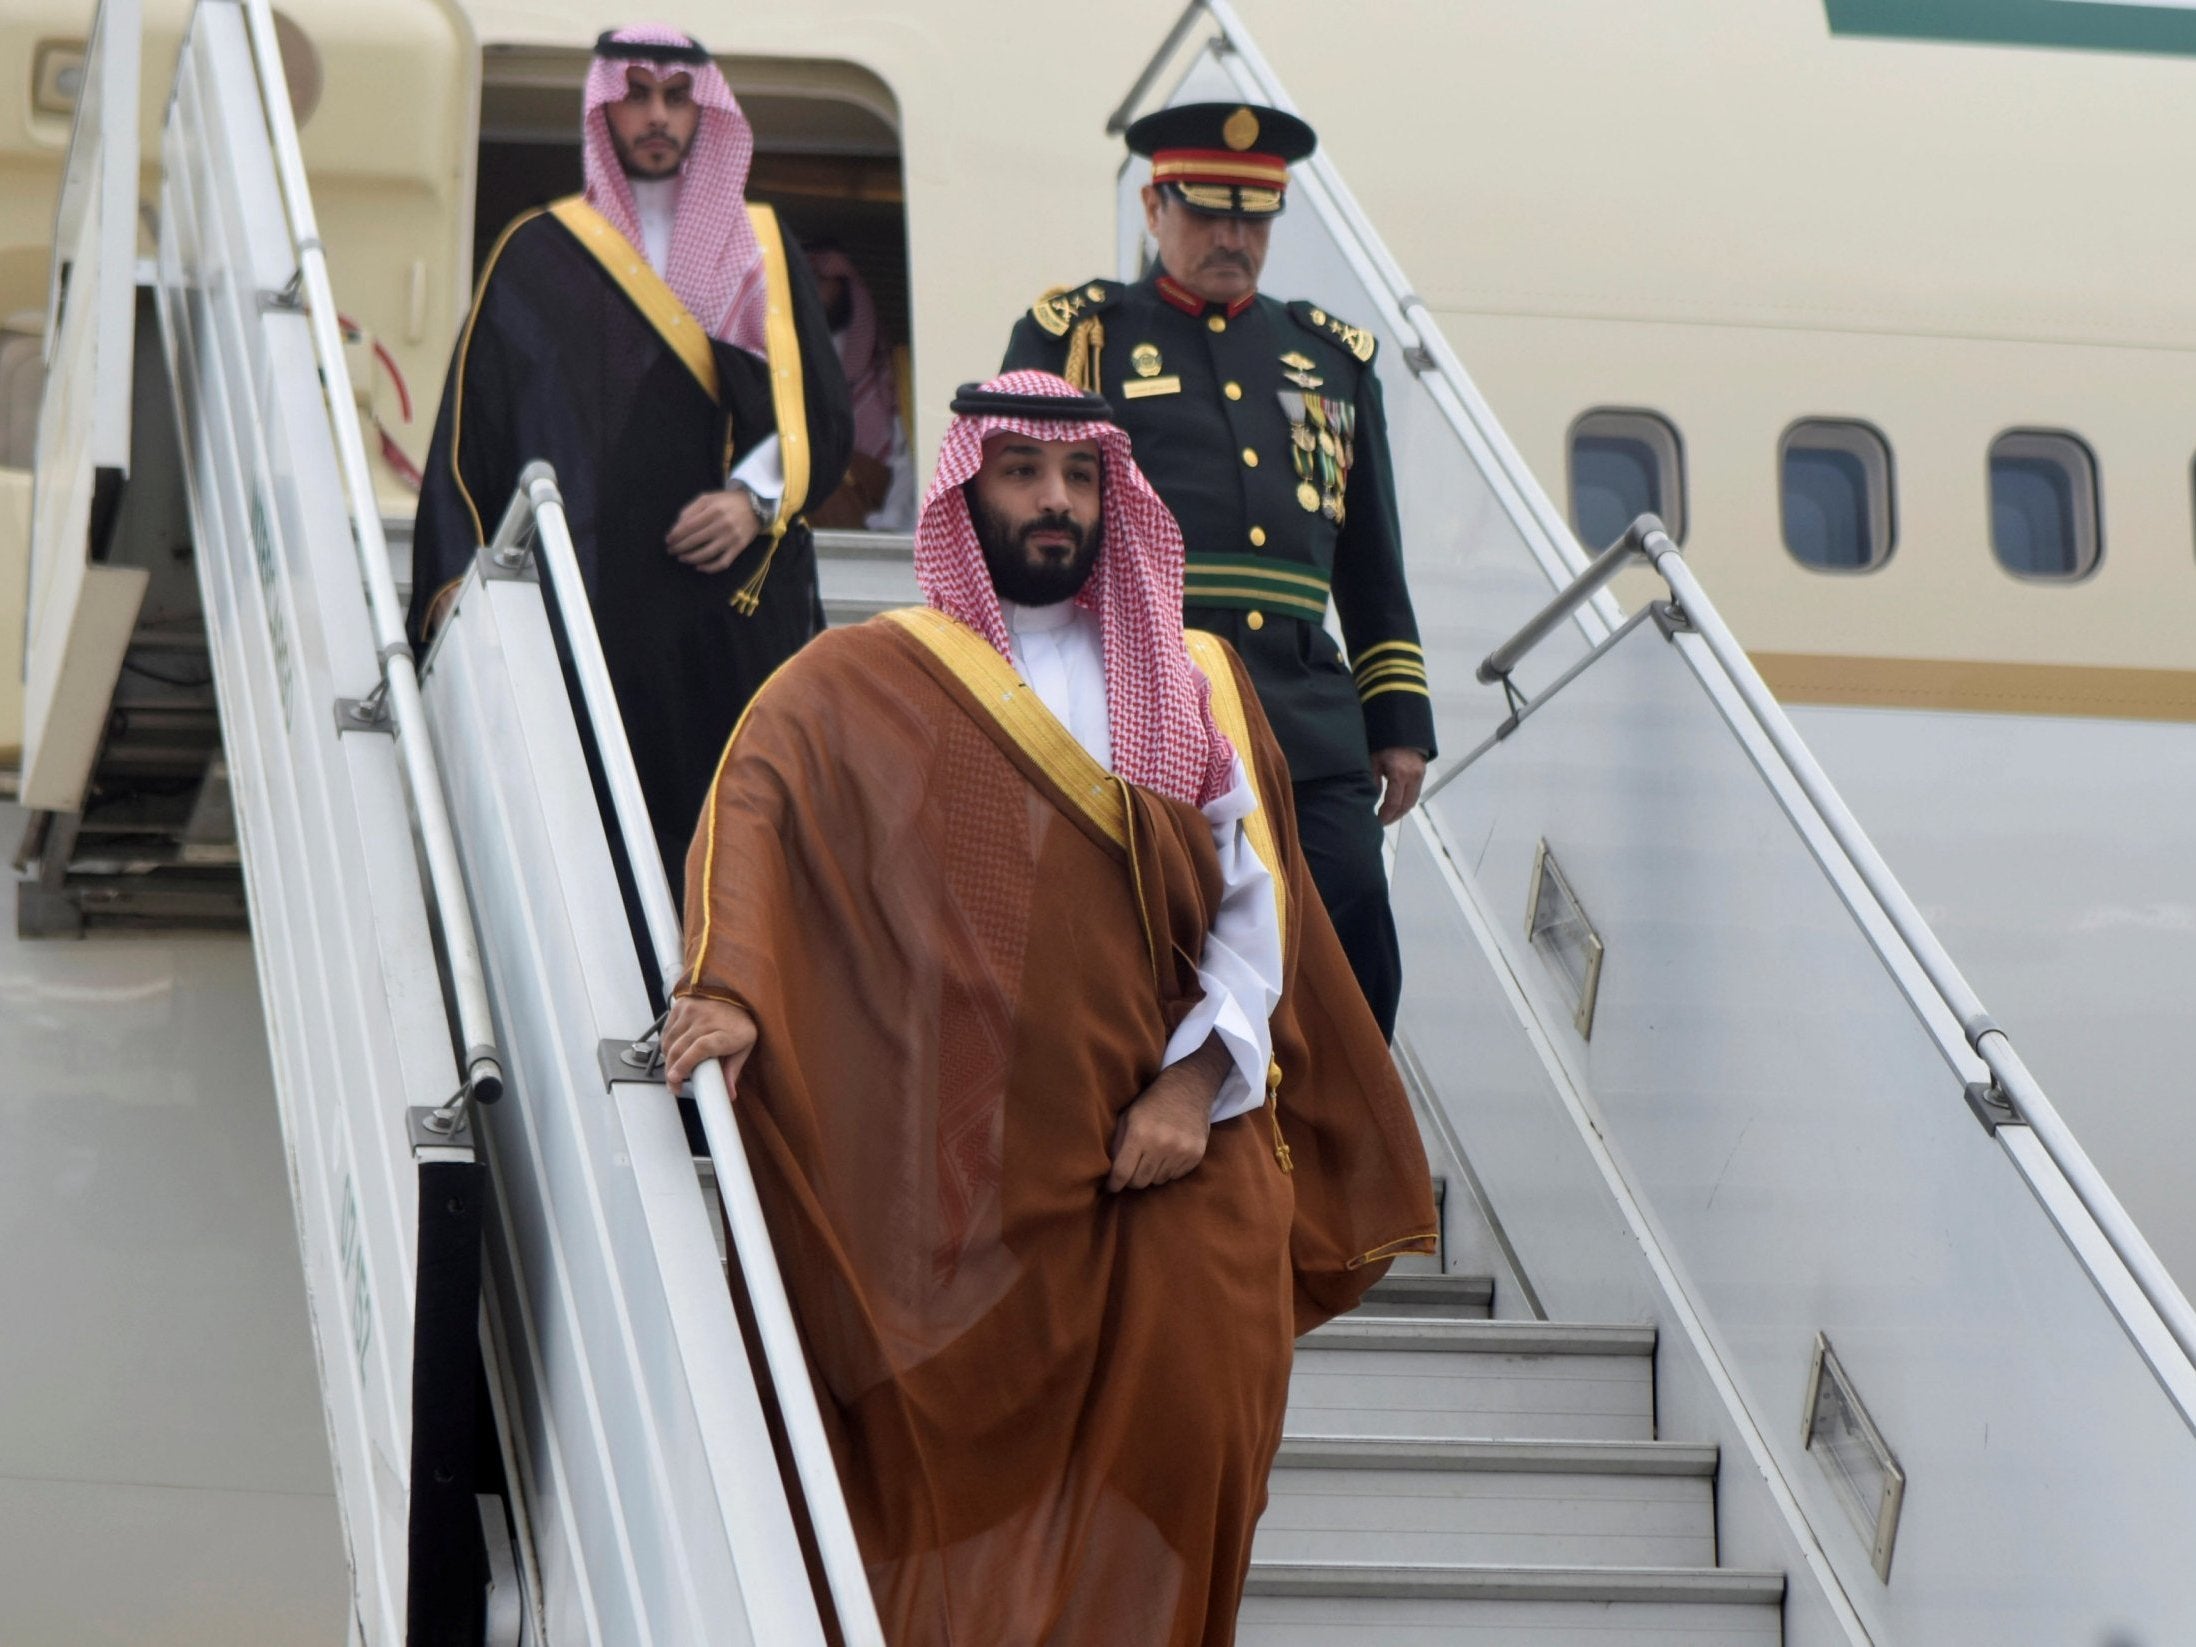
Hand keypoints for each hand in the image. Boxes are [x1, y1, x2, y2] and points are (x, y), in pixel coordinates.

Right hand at [663, 994, 757, 1096]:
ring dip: (668, 1059)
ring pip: (669, 1042)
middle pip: (680, 1049)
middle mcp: (706, 1020)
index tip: (675, 1079)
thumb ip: (734, 1070)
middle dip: (672, 1071)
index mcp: (725, 1032)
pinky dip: (667, 1044)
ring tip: (675, 1069)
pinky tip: (674, 1051)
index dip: (685, 1064)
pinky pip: (666, 1031)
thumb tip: (730, 1094)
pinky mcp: (680, 1006)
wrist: (735, 991)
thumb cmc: (741, 1022)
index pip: (700, 1049)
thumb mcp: (745, 1046)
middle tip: (674, 1085)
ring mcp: (691, 1011)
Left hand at [665, 487, 763, 572]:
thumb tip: (677, 527)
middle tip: (670, 550)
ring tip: (681, 558)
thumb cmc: (727, 502)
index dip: (676, 535)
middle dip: (679, 547)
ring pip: (707, 553)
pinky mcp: (738, 548)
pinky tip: (699, 567)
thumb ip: (691, 509)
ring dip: (690, 558)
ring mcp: (731, 538)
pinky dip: (709, 568)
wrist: (755, 506)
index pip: (688, 526)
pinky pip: (722, 563)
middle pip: (695, 540)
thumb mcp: (708, 498)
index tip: (668, 540)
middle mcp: (722, 524)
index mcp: (713, 510)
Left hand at [1107, 1035, 1228, 1191]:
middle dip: (1132, 1180)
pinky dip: (1168, 1170)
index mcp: (1140, 1133)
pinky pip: (1175, 1176)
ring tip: (1151, 1157)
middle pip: (1140, 1182)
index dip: (1114, 1184)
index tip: (1110, 1187)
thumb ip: (1117, 1144)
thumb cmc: (1152, 1102)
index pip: (1122, 1172)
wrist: (1188, 1087)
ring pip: (1158, 1181)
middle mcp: (1161, 1144)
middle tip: (1131, 1171)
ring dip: (1151, 1174)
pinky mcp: (1195, 1154)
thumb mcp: (1127, 1116)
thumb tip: (1110, 1172)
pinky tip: (1167, 1154)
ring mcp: (1181, 1151)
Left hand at [1371, 747, 1427, 824]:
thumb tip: (1371, 800)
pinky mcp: (1422, 773)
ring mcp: (1419, 775)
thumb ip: (1373, 781)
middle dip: (1394, 817)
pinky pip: (1415, 793)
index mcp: (1399, 773)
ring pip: (1412, 801)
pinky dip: (1406, 802)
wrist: (1402, 728)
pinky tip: (1396, 804)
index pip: (1393, 802)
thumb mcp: (1373, 761)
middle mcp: (1412, 775)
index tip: (1378, 821)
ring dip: (1401, 811)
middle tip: (1383, 822)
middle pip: (1405, 805)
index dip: (1385, 815)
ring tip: (1389, 816)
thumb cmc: (1385, 743)